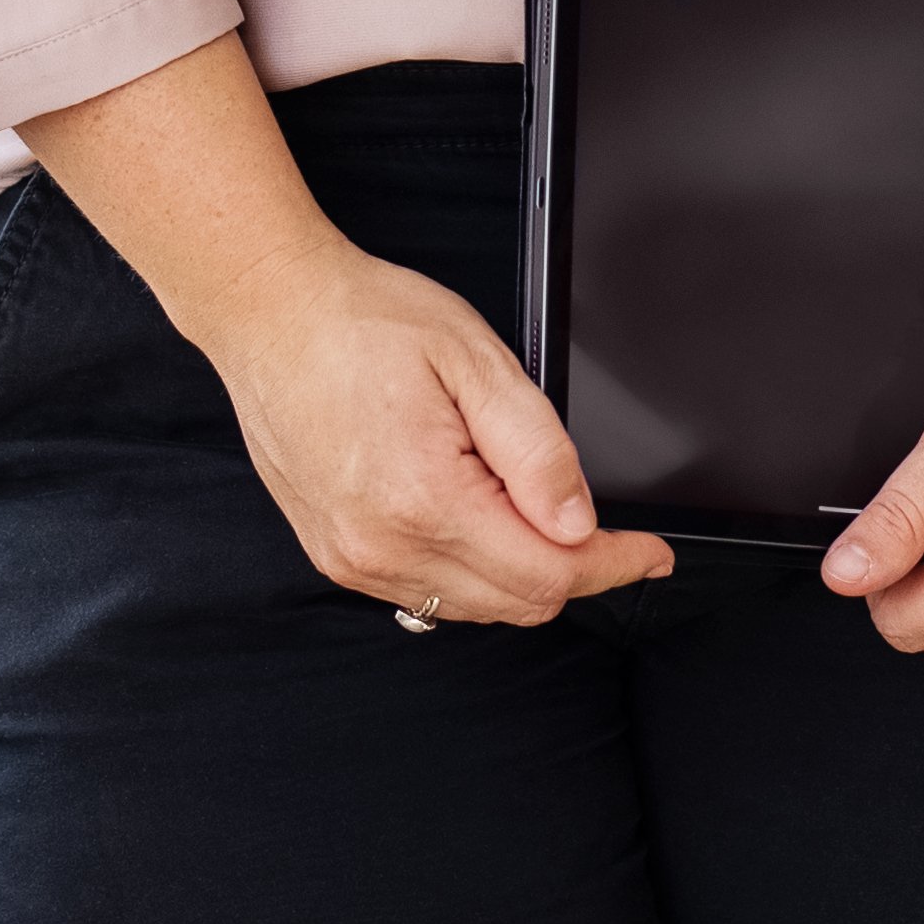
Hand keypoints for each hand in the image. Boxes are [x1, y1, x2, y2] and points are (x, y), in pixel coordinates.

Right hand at [190, 238, 673, 628]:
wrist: (272, 314)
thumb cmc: (363, 322)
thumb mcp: (476, 362)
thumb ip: (538, 450)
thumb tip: (580, 524)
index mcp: (425, 500)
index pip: (550, 574)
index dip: (614, 565)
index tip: (650, 555)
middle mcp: (383, 548)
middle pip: (518, 603)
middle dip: (575, 569)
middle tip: (601, 525)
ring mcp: (354, 560)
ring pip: (475, 608)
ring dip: (522, 572)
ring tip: (527, 503)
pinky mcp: (337, 557)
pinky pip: (428, 595)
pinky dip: (472, 573)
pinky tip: (479, 519)